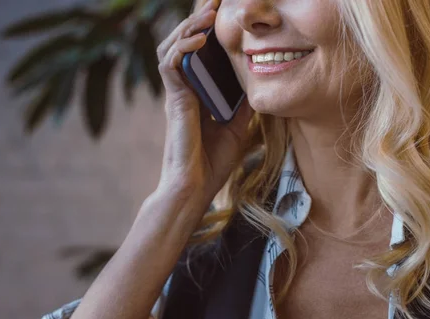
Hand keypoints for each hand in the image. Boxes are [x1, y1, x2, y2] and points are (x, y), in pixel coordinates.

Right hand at [155, 0, 254, 206]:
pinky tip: (198, 39)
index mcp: (199, 93)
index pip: (201, 53)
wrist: (197, 188)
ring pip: (173, 47)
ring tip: (209, 12)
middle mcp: (185, 89)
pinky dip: (182, 48)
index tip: (228, 13)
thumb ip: (242, 104)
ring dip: (189, 27)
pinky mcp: (173, 101)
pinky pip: (170, 65)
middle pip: (185, 43)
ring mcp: (177, 94)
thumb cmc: (214, 163)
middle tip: (217, 1)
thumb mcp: (238, 127)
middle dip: (199, 19)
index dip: (210, 31)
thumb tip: (259, 82)